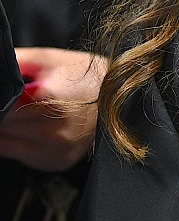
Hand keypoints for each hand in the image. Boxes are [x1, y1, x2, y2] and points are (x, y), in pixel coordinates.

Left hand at [0, 49, 105, 170]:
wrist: (123, 101)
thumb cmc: (86, 76)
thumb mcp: (47, 58)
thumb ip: (13, 62)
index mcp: (46, 100)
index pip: (0, 105)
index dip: (0, 100)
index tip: (4, 94)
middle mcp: (52, 130)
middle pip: (2, 124)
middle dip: (2, 113)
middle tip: (17, 102)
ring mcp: (55, 150)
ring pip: (5, 141)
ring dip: (9, 129)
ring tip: (25, 113)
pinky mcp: (56, 162)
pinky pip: (20, 154)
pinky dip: (19, 142)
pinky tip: (34, 128)